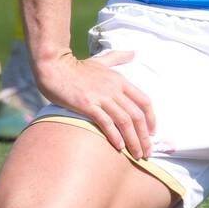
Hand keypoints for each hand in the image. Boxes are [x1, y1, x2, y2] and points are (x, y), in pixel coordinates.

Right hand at [35, 49, 155, 159]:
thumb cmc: (77, 67)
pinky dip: (115, 136)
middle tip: (148, 152)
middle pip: (137, 115)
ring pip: (124, 121)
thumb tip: (134, 52)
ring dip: (133, 140)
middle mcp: (114, 88)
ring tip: (136, 154)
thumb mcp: (101, 60)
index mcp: (120, 80)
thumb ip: (118, 57)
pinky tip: (119, 148)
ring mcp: (101, 97)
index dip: (152, 119)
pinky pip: (106, 122)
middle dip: (145, 136)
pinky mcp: (87, 104)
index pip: (144, 101)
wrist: (55, 67)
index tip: (153, 133)